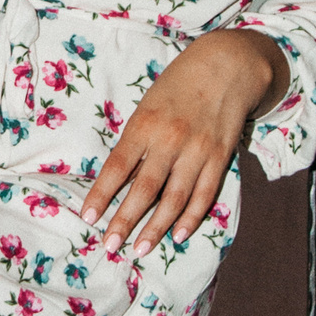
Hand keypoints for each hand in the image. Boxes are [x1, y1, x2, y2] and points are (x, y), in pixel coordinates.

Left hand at [79, 30, 287, 258]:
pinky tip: (178, 235)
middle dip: (125, 220)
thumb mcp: (148, 106)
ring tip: (139, 250)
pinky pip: (204, 194)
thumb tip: (120, 182)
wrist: (227, 65)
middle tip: (110, 246)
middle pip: (144, 189)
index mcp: (144, 123)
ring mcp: (198, 150)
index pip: (117, 166)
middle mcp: (170, 139)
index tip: (88, 218)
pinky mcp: (220, 157)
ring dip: (156, 228)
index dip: (101, 194)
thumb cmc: (178, 86)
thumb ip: (136, 142)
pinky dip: (191, 217)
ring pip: (174, 198)